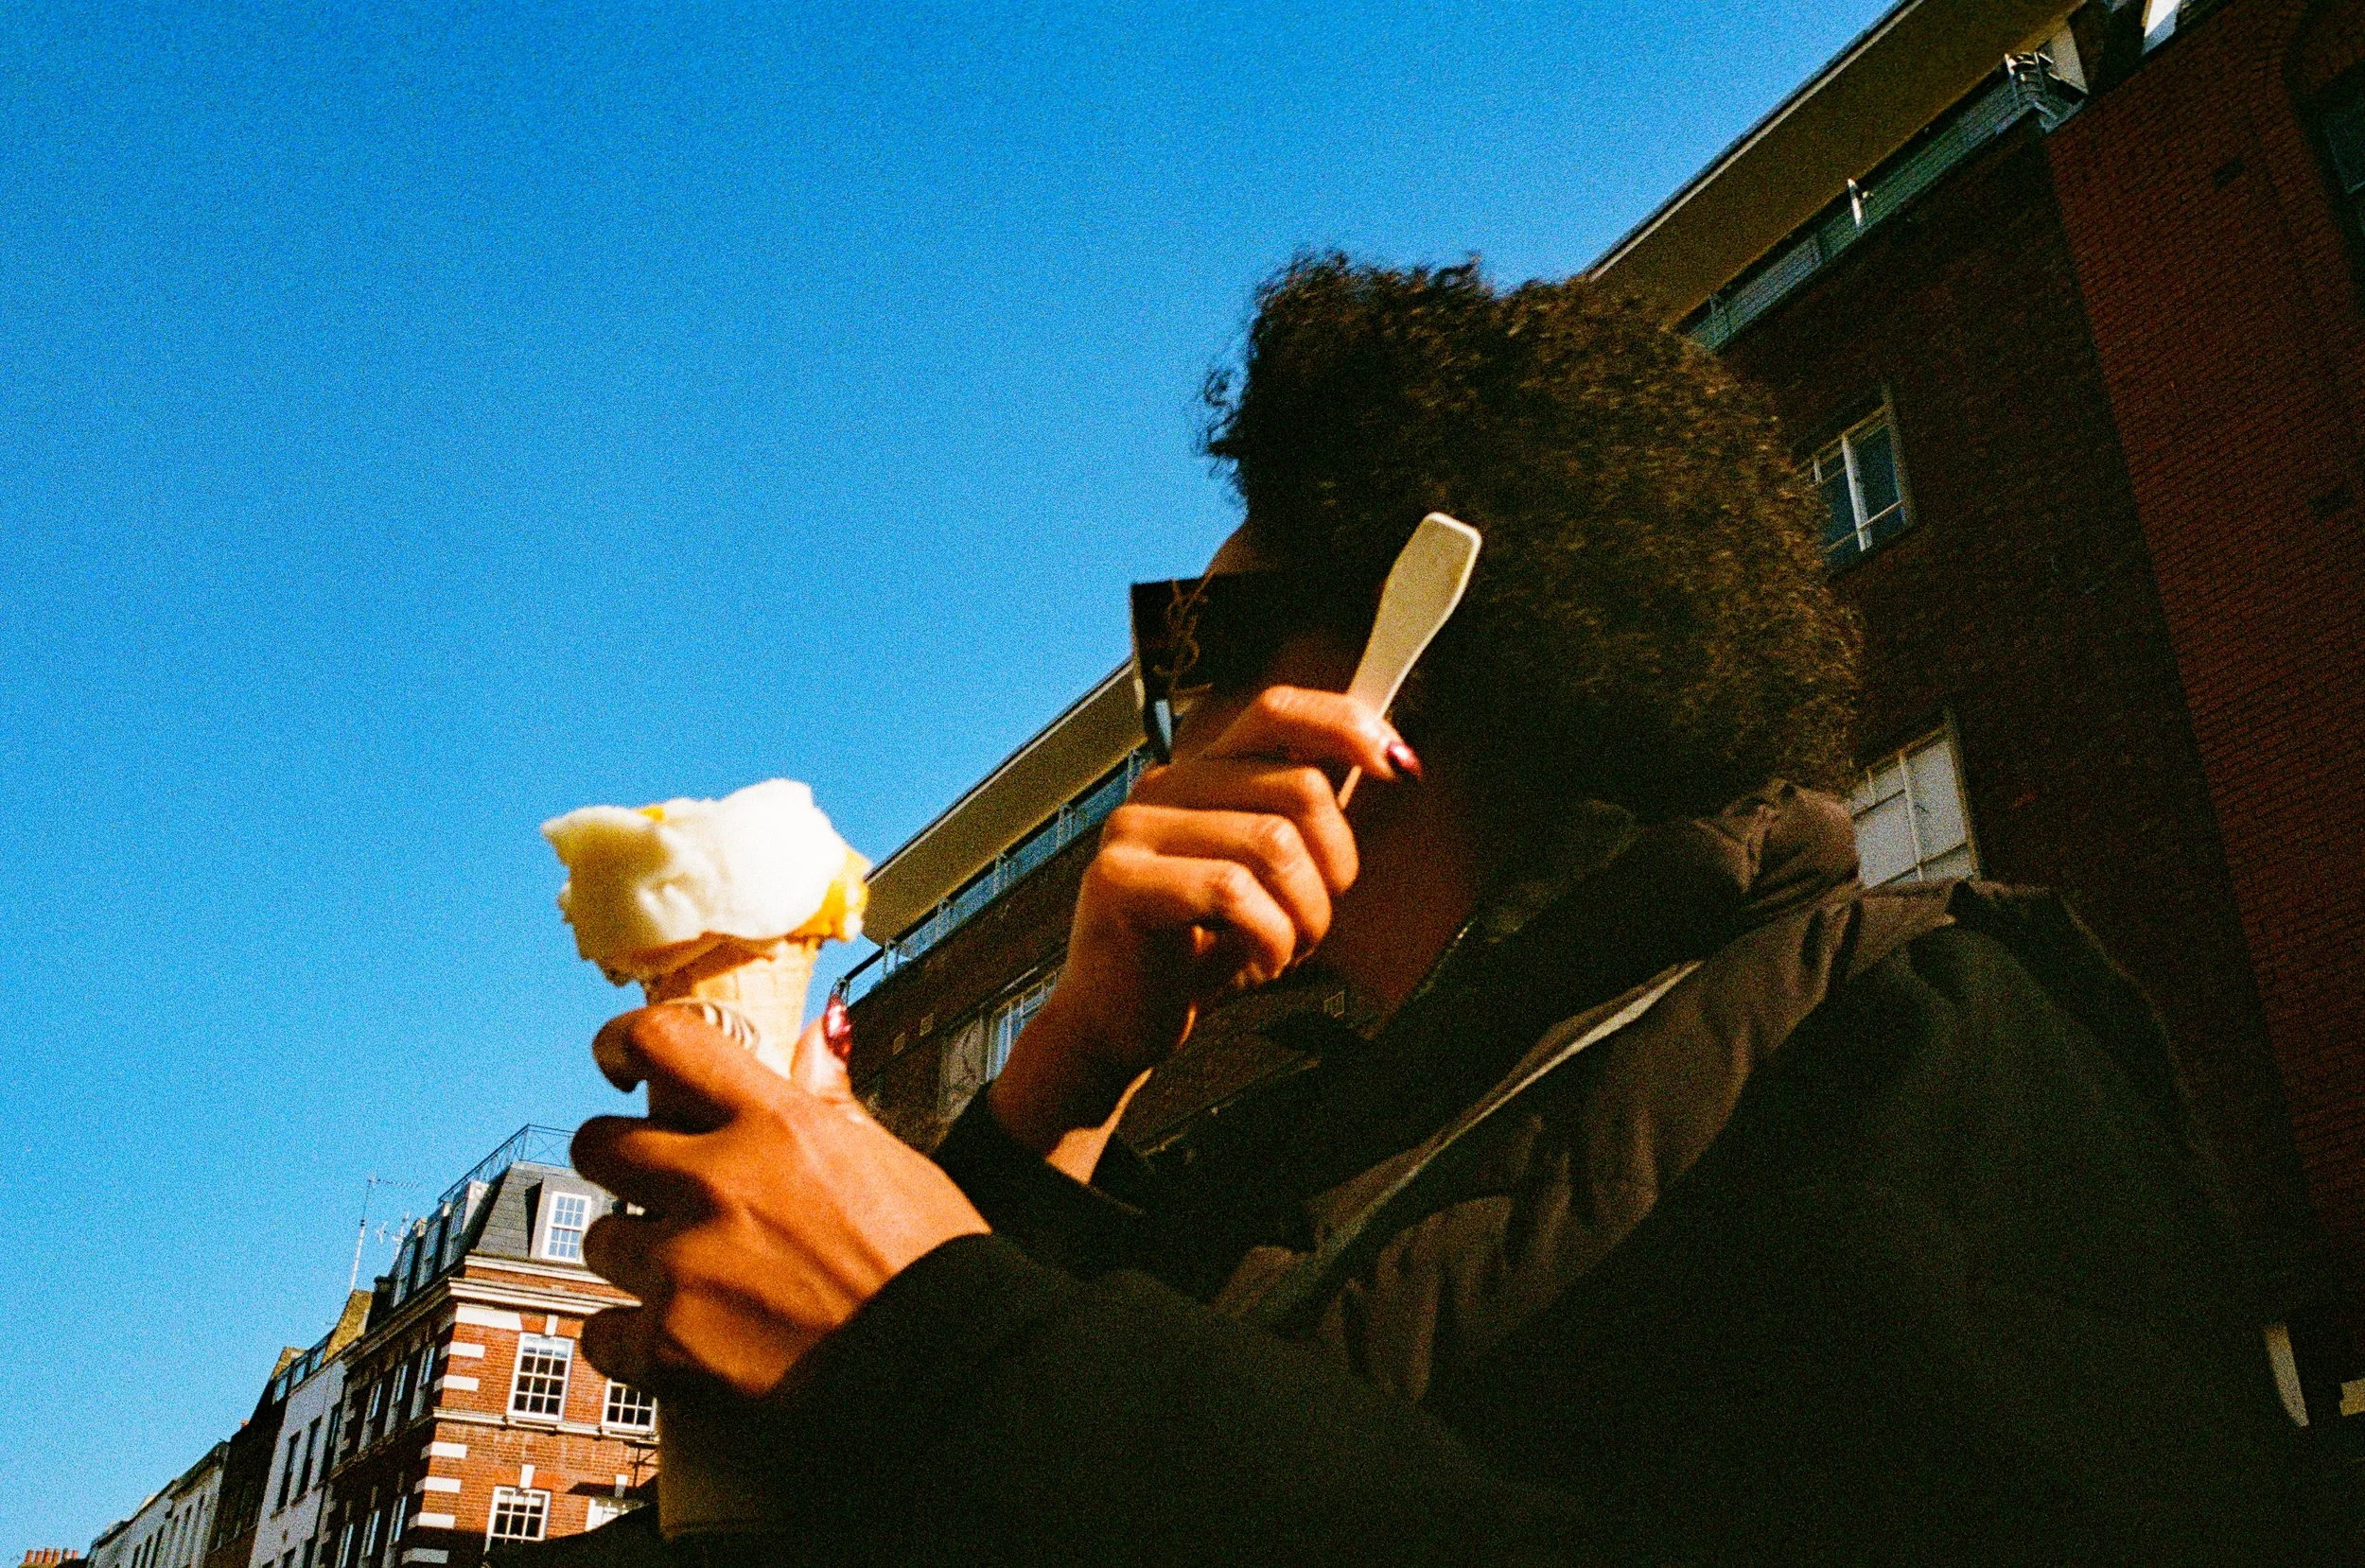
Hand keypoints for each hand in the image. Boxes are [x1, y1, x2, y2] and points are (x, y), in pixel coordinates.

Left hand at [570, 1004, 987, 1398]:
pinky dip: (631, 1339)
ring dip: (636, 1255)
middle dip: (621, 1160)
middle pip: (602, 1143)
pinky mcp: (670, 1347)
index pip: (663, 1042)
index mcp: (778, 1123)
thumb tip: (816, 1034)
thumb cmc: (931, 1263)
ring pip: (601, 1238)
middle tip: (657, 1186)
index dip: (624, 1043)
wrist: (950, 1371)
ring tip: (697, 1278)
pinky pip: (601, 1331)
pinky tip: (679, 1340)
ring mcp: (688, 1266)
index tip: (619, 1061)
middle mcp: (721, 1182)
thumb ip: (830, 1099)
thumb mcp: (889, 1159)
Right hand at [990, 684, 1408, 1158]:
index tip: (1400, 769)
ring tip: (1287, 946)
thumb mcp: (1269, 876)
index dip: (1347, 727)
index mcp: (1201, 774)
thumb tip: (1388, 757)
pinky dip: (1271, 937)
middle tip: (1314, 918)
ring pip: (1275, 842)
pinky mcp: (1119, 880)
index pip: (1278, 711)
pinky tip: (1261, 961)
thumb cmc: (1199, 953)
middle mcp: (1164, 786)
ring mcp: (1134, 828)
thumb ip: (1306, 817)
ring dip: (1307, 913)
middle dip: (1336, 866)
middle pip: (1298, 787)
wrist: (1120, 1022)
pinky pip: (1233, 891)